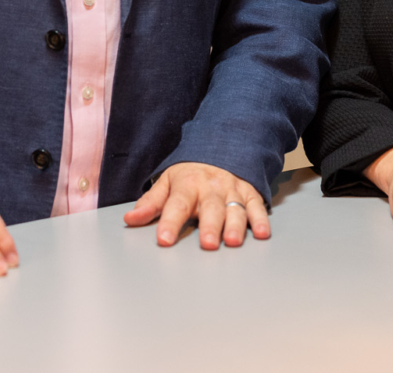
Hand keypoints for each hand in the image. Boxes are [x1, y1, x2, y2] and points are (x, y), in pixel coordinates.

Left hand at [123, 162, 269, 249]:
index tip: (164, 239)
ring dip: (235, 225)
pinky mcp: (250, 193)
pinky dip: (261, 219)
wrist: (222, 148)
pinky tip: (262, 233)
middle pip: (210, 208)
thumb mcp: (168, 182)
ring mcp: (233, 190)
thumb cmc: (191, 173)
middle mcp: (211, 187)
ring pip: (235, 208)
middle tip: (207, 244)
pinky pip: (257, 206)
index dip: (169, 222)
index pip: (176, 204)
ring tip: (233, 241)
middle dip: (209, 226)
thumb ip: (151, 202)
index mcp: (187, 184)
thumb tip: (130, 219)